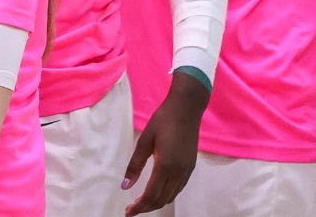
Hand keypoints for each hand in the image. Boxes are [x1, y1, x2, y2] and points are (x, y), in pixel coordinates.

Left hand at [122, 72, 206, 212]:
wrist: (186, 110)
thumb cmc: (162, 121)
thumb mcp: (144, 141)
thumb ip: (135, 165)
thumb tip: (125, 186)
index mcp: (165, 166)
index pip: (151, 195)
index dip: (139, 207)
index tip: (128, 212)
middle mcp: (179, 173)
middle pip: (162, 200)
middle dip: (147, 208)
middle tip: (132, 209)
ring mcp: (187, 172)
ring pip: (171, 196)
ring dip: (157, 203)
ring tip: (142, 203)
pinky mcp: (190, 168)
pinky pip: (178, 189)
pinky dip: (167, 195)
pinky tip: (158, 192)